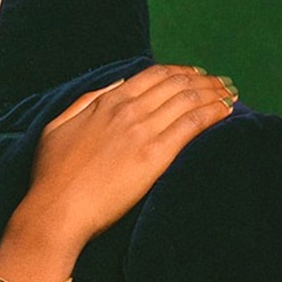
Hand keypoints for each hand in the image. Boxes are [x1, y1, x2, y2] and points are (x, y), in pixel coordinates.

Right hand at [0, 65, 234, 281]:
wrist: (55, 210)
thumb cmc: (51, 176)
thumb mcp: (57, 127)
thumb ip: (85, 102)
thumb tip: (113, 88)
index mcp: (106, 102)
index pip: (153, 75)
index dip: (179, 72)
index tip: (195, 75)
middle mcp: (128, 110)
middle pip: (176, 83)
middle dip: (203, 80)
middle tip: (221, 83)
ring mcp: (142, 131)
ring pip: (188, 99)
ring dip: (214, 93)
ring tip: (230, 94)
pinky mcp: (154, 156)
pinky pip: (192, 124)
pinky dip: (213, 113)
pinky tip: (227, 111)